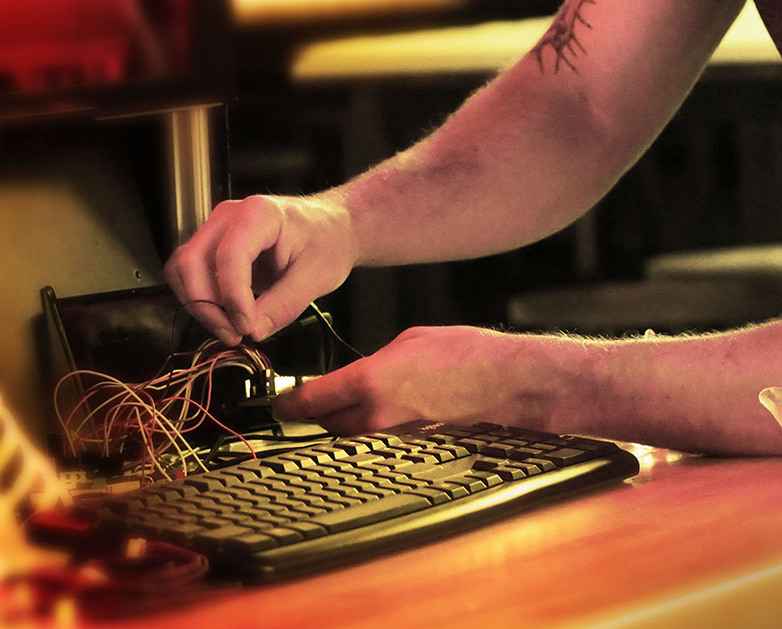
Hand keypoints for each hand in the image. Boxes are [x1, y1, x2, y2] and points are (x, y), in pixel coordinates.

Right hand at [164, 193, 357, 344]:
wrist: (330, 228)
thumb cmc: (327, 242)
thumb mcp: (317, 277)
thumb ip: (283, 306)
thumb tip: (251, 331)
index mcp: (259, 214)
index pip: (229, 256)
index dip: (233, 297)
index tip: (247, 327)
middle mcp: (228, 216)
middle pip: (191, 261)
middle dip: (206, 306)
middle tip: (234, 335)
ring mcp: (216, 230)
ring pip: (183, 270)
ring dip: (200, 306)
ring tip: (231, 329)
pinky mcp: (212, 247)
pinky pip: (191, 276)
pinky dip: (202, 301)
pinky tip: (228, 317)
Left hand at [273, 326, 531, 433]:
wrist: (502, 381)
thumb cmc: (461, 354)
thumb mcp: (407, 341)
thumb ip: (373, 361)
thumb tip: (360, 372)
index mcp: (369, 380)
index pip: (312, 400)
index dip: (289, 404)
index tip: (279, 403)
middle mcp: (376, 413)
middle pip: (327, 422)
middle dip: (315, 412)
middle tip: (308, 399)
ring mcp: (394, 432)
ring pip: (351, 432)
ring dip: (343, 419)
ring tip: (343, 401)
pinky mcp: (411, 440)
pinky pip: (377, 435)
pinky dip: (371, 425)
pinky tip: (381, 407)